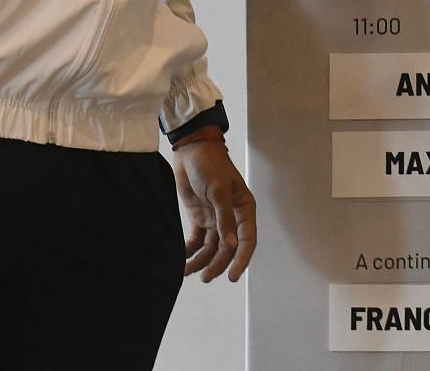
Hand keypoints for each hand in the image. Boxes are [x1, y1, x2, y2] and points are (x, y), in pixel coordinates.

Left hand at [175, 137, 257, 280]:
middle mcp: (232, 217)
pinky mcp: (200, 218)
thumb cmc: (210, 165)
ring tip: (188, 272)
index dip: (241, 260)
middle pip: (228, 248)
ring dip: (202, 261)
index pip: (248, 240)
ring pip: (212, 248)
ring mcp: (215, 218)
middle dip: (218, 264)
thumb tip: (231, 245)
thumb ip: (225, 219)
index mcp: (244, 209)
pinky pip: (197, 241)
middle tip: (205, 278)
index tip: (232, 276)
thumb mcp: (219, 191)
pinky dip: (190, 252)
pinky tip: (182, 260)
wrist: (190, 151)